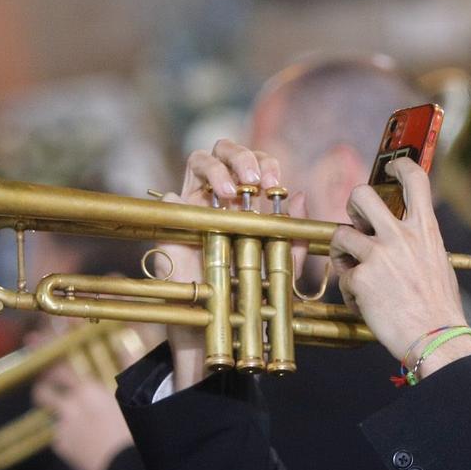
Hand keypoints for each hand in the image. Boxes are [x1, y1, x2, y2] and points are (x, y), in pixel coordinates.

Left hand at [35, 360, 133, 469]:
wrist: (126, 466)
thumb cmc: (134, 427)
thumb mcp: (134, 394)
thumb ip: (128, 365)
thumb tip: (124, 343)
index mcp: (87, 390)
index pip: (58, 369)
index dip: (47, 359)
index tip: (41, 352)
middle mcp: (70, 406)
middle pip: (43, 391)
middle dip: (42, 387)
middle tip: (47, 387)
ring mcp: (62, 428)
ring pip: (51, 415)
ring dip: (57, 413)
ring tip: (70, 418)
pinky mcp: (62, 447)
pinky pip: (59, 436)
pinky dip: (68, 436)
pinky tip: (83, 441)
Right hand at [162, 141, 305, 389]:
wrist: (218, 320)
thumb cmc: (249, 291)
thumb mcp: (279, 262)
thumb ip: (291, 231)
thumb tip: (300, 196)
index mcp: (244, 197)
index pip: (253, 161)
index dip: (264, 162)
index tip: (275, 184)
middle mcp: (216, 194)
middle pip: (223, 149)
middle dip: (241, 156)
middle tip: (254, 180)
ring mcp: (191, 203)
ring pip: (197, 159)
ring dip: (216, 167)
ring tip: (232, 190)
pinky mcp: (171, 221)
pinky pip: (171, 195)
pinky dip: (187, 194)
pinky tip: (205, 211)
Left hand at [328, 159, 470, 375]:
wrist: (437, 337)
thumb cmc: (440, 308)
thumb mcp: (439, 262)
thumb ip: (421, 243)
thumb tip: (409, 239)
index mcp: (425, 230)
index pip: (414, 180)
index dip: (399, 167)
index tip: (391, 169)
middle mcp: (401, 235)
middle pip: (361, 194)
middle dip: (352, 206)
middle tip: (356, 223)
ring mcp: (379, 254)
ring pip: (340, 234)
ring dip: (341, 254)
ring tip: (354, 273)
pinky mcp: (361, 277)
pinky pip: (343, 276)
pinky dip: (349, 292)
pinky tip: (365, 304)